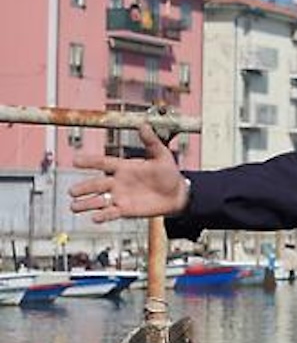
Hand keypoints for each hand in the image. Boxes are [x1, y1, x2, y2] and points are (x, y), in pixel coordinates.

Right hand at [68, 124, 188, 222]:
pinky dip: (103, 216)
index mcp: (124, 167)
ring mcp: (120, 197)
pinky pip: (111, 213)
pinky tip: (95, 218)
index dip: (90, 162)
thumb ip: (151, 141)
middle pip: (97, 184)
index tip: (75, 160)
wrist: (178, 194)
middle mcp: (118, 182)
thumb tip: (143, 125)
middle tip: (72, 191)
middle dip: (84, 188)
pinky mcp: (125, 210)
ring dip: (86, 204)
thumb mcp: (161, 155)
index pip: (103, 163)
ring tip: (74, 206)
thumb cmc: (168, 173)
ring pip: (99, 200)